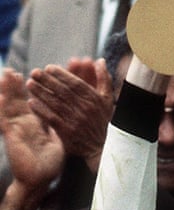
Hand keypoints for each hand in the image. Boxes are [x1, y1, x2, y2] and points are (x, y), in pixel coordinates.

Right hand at [0, 69, 63, 189]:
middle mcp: (24, 124)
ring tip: (5, 76)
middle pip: (18, 100)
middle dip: (16, 85)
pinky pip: (5, 121)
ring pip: (9, 106)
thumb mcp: (56, 140)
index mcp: (35, 124)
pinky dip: (2, 109)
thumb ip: (56, 127)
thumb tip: (62, 116)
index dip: (32, 89)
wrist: (41, 179)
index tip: (32, 75)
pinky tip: (1, 98)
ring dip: (7, 91)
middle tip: (13, 70)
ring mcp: (16, 129)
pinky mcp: (12, 137)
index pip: (32, 102)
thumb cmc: (49, 163)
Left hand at [26, 57, 114, 172]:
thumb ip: (104, 79)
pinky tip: (32, 102)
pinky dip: (41, 110)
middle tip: (35, 72)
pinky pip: (51, 118)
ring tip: (30, 84)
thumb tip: (99, 61)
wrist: (100, 149)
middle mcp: (85, 109)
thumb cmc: (101, 122)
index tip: (48, 68)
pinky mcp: (67, 133)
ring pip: (55, 103)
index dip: (61, 74)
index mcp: (95, 100)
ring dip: (41, 92)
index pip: (75, 83)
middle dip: (47, 80)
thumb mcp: (107, 101)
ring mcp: (76, 121)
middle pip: (63, 91)